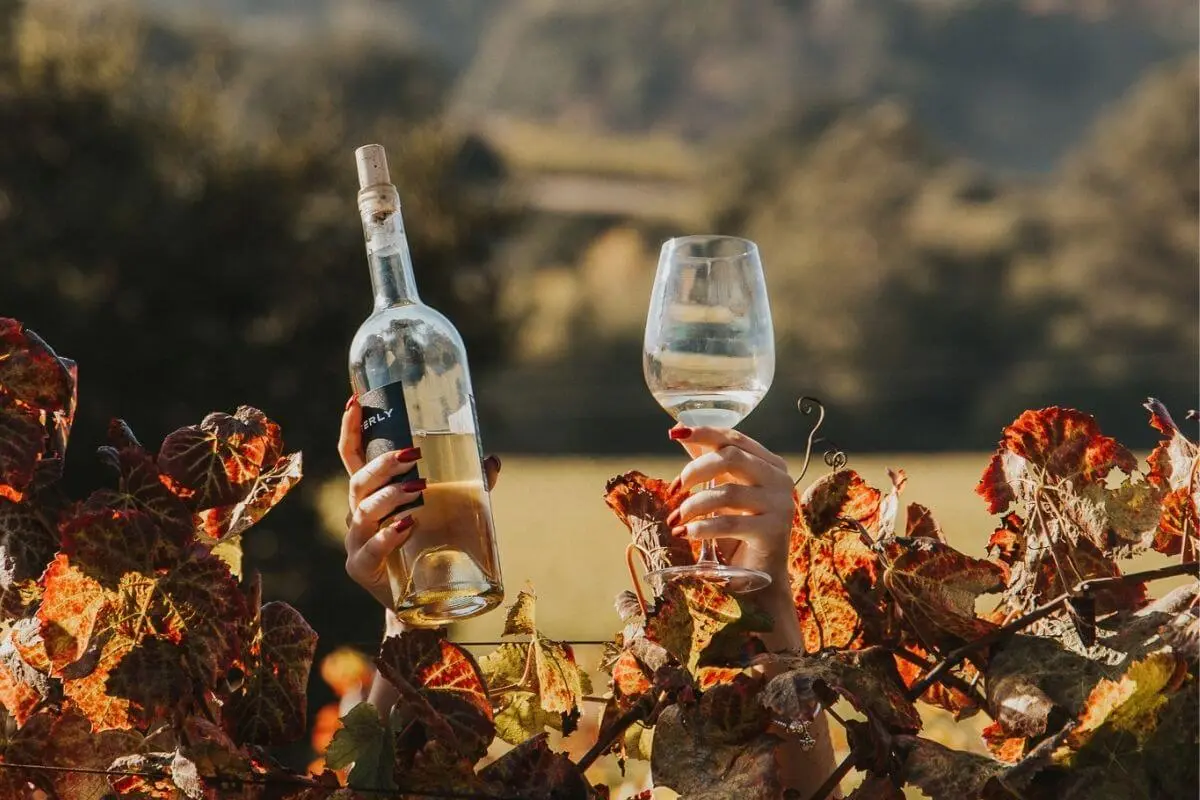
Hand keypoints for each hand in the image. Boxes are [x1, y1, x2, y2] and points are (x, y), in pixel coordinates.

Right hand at [337, 395, 500, 608]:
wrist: (421, 602)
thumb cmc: (428, 547)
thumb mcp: (447, 513)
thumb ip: (468, 487)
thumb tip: (492, 459)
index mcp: (372, 493)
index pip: (352, 455)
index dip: (351, 428)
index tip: (355, 400)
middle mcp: (357, 513)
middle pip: (358, 480)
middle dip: (382, 464)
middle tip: (411, 455)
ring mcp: (355, 542)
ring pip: (362, 511)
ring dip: (390, 496)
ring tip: (419, 489)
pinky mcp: (361, 568)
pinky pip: (369, 549)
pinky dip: (386, 536)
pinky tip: (405, 526)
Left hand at [666, 424, 794, 587]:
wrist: (759, 577)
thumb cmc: (738, 531)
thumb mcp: (722, 492)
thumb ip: (708, 463)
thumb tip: (681, 432)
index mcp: (770, 464)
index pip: (735, 438)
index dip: (704, 433)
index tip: (675, 433)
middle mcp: (779, 479)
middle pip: (731, 457)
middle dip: (695, 470)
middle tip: (675, 489)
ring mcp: (779, 504)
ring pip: (727, 492)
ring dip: (693, 505)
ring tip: (677, 519)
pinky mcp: (772, 531)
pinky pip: (730, 522)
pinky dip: (702, 527)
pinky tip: (687, 533)